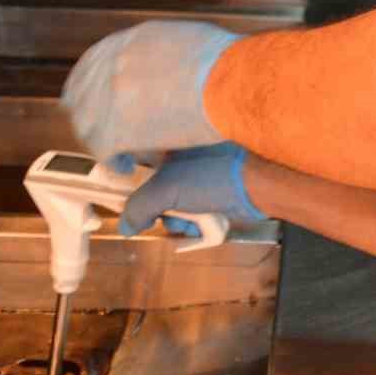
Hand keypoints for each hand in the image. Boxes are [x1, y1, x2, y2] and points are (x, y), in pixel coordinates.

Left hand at [61, 20, 239, 160]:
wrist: (232, 82)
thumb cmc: (225, 62)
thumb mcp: (185, 39)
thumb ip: (162, 51)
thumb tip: (166, 65)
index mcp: (129, 42)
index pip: (94, 62)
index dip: (92, 85)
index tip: (98, 99)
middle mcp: (112, 66)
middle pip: (81, 94)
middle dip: (90, 114)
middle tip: (104, 130)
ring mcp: (109, 97)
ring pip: (88, 126)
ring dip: (101, 140)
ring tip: (118, 154)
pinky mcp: (116, 130)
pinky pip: (104, 152)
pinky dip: (114, 163)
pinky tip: (126, 168)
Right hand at [119, 143, 264, 236]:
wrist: (260, 185)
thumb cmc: (212, 177)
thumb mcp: (167, 190)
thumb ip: (139, 207)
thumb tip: (124, 226)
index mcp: (166, 147)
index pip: (133, 159)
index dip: (122, 178)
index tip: (116, 196)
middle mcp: (180, 160)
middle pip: (151, 191)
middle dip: (156, 210)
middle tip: (160, 216)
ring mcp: (198, 178)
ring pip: (172, 207)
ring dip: (178, 220)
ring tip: (191, 221)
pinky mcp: (211, 195)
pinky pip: (191, 213)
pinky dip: (194, 223)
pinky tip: (203, 226)